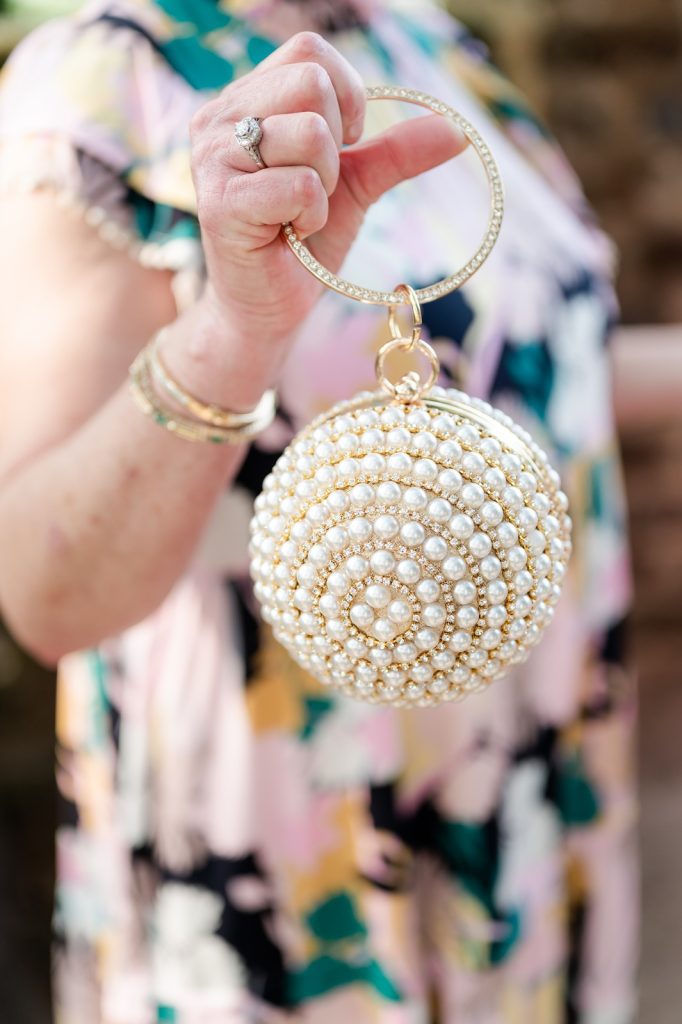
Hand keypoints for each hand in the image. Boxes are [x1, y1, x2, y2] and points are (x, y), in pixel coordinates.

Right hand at [189, 31, 467, 347]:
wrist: (270, 307)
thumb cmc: (303, 242)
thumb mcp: (356, 184)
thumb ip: (397, 151)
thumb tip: (458, 130)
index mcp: (244, 100)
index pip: (309, 51)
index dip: (346, 95)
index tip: (343, 146)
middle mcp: (219, 119)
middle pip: (310, 80)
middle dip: (337, 142)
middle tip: (319, 186)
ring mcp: (214, 159)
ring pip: (310, 133)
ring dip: (325, 183)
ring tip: (300, 213)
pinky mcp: (221, 203)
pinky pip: (301, 186)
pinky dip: (312, 214)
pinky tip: (290, 234)